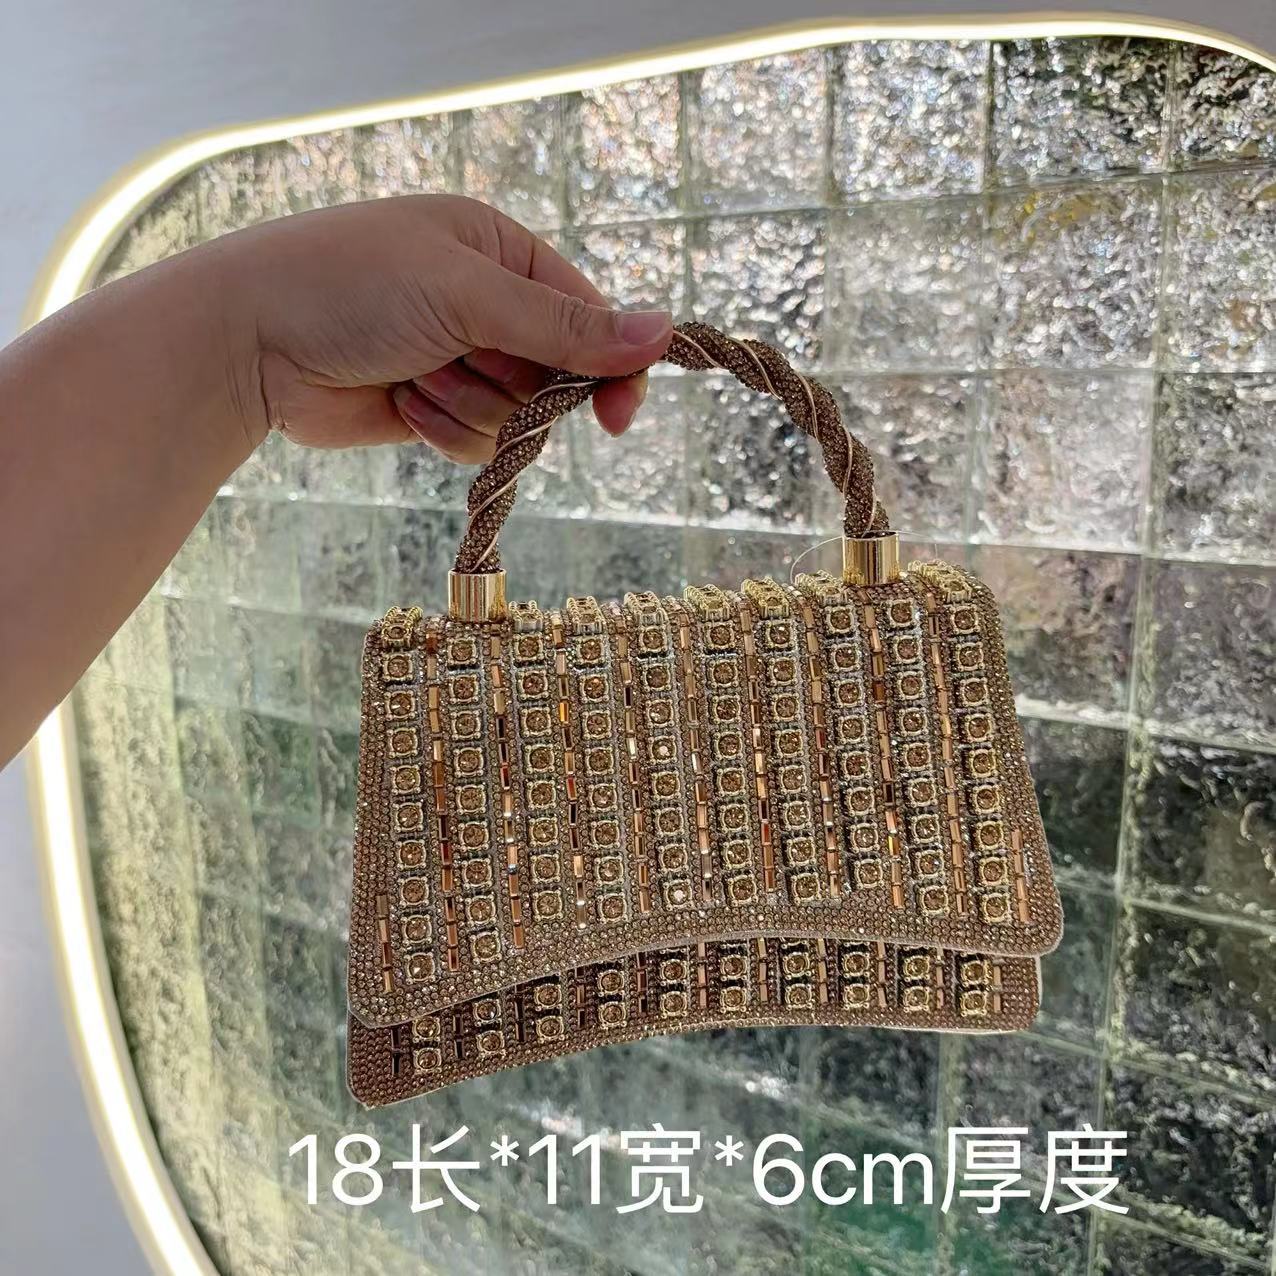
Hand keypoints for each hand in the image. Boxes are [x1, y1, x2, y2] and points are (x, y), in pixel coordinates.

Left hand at [216, 194, 673, 459]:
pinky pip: (475, 440)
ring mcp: (458, 358)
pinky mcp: (431, 407)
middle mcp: (484, 304)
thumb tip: (663, 331)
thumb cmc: (350, 286)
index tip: (618, 416)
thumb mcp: (466, 294)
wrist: (249, 341)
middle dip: (518, 385)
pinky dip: (443, 428)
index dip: (610, 366)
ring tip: (416, 375)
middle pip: (556, 373)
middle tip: (473, 368)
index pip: (586, 315)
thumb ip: (563, 326)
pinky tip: (402, 402)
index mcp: (499, 252)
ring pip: (515, 415)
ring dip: (469, 405)